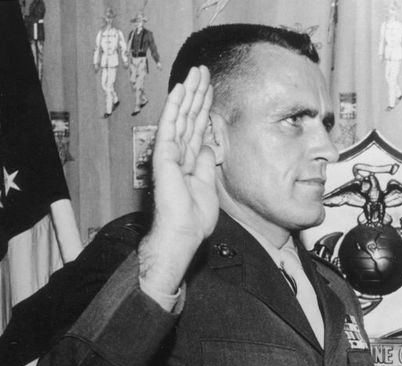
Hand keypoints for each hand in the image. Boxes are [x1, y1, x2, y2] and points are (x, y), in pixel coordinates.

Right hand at [138, 66, 217, 299]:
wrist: (183, 233)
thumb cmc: (194, 217)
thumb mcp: (208, 185)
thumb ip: (206, 164)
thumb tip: (209, 146)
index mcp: (190, 159)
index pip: (199, 126)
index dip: (204, 107)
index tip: (210, 88)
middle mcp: (179, 152)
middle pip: (190, 116)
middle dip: (197, 93)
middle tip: (203, 71)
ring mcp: (170, 152)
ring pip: (181, 116)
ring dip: (188, 93)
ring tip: (195, 73)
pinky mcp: (164, 155)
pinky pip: (171, 126)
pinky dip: (175, 107)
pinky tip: (181, 91)